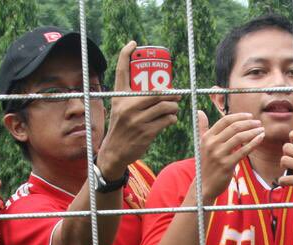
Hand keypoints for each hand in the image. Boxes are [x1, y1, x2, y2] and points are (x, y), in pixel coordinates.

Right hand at [96, 41, 180, 176]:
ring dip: (173, 107)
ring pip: (164, 106)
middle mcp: (127, 106)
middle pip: (155, 92)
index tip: (133, 43)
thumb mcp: (120, 110)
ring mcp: (137, 119)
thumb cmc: (121, 128)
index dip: (126, 54)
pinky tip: (171, 119)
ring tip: (174, 108)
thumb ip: (132, 99)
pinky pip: (166, 120)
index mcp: (119, 97)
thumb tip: (154, 90)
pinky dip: (172, 118)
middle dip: (170, 93)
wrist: (115, 151)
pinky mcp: (146, 132)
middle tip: (176, 94)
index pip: (121, 70)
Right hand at [194, 111, 265, 203]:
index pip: (225, 121)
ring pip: (240, 137)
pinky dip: (254, 143)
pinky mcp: (227, 165)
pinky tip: (261, 138)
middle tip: (258, 123)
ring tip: (261, 130)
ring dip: (253, 132)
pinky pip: (243, 151)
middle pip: (234, 127)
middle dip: (249, 123)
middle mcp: (212, 144)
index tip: (250, 116)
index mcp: (207, 137)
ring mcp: (219, 155)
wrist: (204, 185)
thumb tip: (200, 112)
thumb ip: (202, 127)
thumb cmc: (206, 163)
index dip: (239, 116)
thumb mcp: (202, 145)